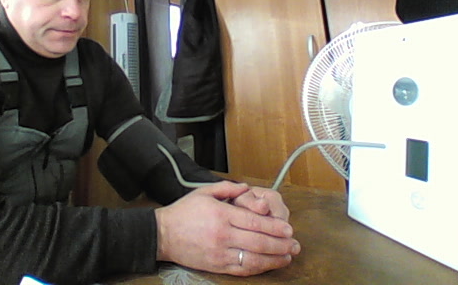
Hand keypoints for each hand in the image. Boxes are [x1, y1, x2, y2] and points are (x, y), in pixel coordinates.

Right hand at [154, 181, 299, 275]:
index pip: (254, 222)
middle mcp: (222, 234)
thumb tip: (246, 187)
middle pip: (259, 241)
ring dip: (274, 259)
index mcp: (221, 214)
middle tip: (295, 244)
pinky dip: (258, 268)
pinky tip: (268, 265)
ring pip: (253, 258)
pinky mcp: (216, 265)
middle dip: (280, 244)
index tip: (288, 229)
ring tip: (287, 256)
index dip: (274, 227)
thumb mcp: (203, 192)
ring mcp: (220, 252)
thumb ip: (227, 188)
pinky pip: (241, 269)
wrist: (163, 234)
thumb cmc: (183, 212)